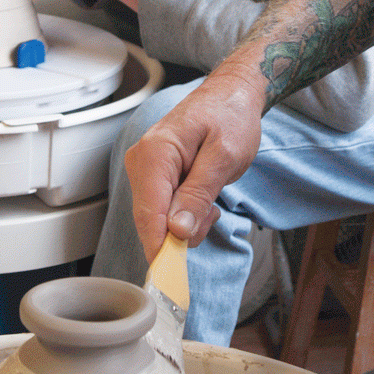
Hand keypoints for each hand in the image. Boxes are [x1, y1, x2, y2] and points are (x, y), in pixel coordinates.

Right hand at [125, 64, 265, 260]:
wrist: (232, 94)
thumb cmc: (231, 116)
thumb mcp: (225, 156)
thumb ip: (199, 194)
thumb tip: (177, 231)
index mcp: (155, 153)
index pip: (149, 214)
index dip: (160, 249)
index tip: (172, 279)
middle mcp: (141, 162)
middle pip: (151, 222)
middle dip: (183, 231)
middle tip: (214, 209)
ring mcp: (144, 169)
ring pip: (158, 220)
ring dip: (187, 221)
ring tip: (211, 194)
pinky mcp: (152, 177)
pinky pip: (163, 210)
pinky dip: (185, 213)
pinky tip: (202, 195)